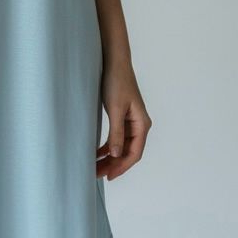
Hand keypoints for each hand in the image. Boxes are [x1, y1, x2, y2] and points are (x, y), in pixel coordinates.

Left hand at [96, 57, 151, 180]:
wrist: (114, 62)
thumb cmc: (117, 81)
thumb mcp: (115, 108)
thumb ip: (116, 132)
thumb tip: (116, 155)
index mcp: (141, 124)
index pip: (134, 153)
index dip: (122, 167)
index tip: (109, 176)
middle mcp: (139, 125)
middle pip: (128, 152)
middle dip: (114, 164)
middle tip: (97, 174)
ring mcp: (131, 121)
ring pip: (121, 146)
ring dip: (110, 157)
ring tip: (95, 166)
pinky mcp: (122, 116)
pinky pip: (117, 137)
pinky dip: (108, 146)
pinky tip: (97, 152)